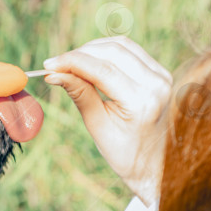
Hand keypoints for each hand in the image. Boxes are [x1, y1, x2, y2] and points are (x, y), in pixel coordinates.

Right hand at [43, 37, 171, 206]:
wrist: (154, 163)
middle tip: (56, 64)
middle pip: (112, 52)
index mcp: (142, 102)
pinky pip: (131, 50)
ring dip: (93, 49)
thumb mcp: (98, 126)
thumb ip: (79, 94)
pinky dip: (108, 51)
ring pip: (121, 46)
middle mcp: (156, 85)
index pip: (102, 70)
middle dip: (80, 53)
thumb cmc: (125, 152)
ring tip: (71, 63)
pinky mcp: (161, 72)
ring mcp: (162, 76)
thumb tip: (54, 72)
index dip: (72, 62)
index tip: (48, 64)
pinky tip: (91, 60)